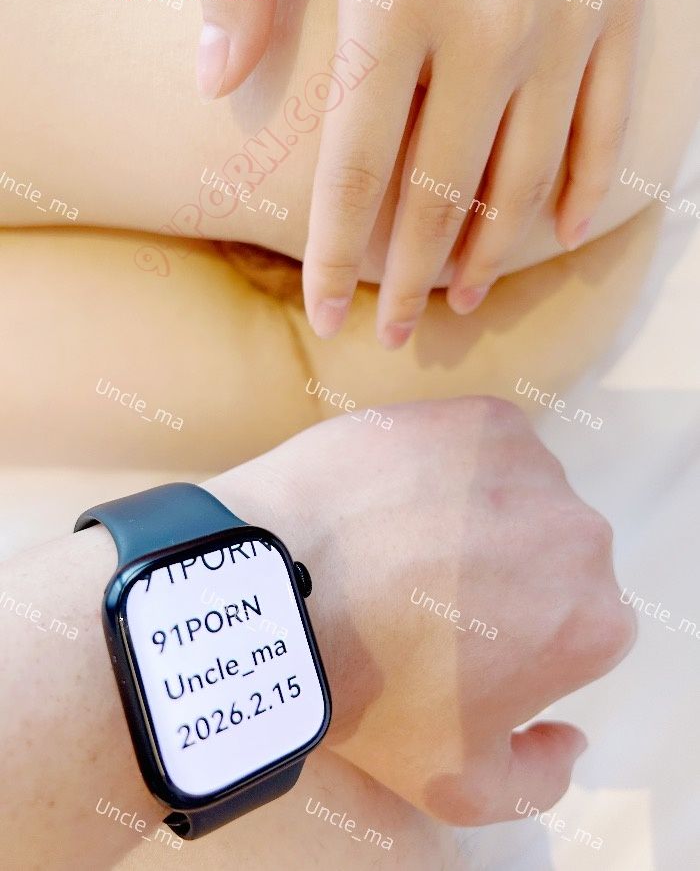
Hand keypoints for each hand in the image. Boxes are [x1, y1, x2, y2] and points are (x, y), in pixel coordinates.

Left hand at [196, 0, 648, 346]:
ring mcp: (565, 19)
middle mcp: (488, 25)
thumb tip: (214, 80)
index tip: (325, 314)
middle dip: (412, 277)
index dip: (335, 255)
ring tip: (464, 301)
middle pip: (440, 194)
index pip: (354, 171)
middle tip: (397, 333)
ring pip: (526, 177)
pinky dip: (585, 186)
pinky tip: (562, 236)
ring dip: (492, 253)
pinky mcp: (621, 6)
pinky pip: (607, 123)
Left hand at [210, 396, 635, 824]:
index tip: (451, 643)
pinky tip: (393, 497)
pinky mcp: (483, 418)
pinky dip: (449, 466)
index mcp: (593, 623)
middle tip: (421, 594)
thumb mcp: (457, 786)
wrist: (282, 586)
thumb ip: (540, 778)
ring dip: (476, 516)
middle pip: (548, 560)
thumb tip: (570, 737)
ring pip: (517, 498)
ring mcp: (533, 467)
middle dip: (500, 577)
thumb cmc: (367, 690)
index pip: (569, 630)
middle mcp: (583, 537)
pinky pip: (481, 448)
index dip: (510, 640)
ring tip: (398, 540)